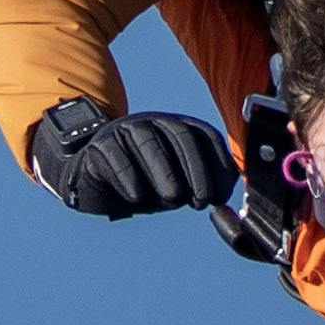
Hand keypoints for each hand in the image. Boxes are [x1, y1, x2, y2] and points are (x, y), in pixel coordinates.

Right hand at [28, 99, 241, 219]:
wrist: (95, 180)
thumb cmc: (145, 183)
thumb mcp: (178, 185)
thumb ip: (203, 184)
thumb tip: (228, 191)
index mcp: (180, 128)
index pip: (206, 138)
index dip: (217, 166)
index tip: (218, 198)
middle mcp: (155, 122)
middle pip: (181, 137)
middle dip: (196, 170)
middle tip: (200, 202)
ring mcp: (126, 130)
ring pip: (148, 143)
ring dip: (164, 172)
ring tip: (173, 199)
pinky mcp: (100, 145)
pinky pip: (114, 156)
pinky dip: (128, 176)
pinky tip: (137, 197)